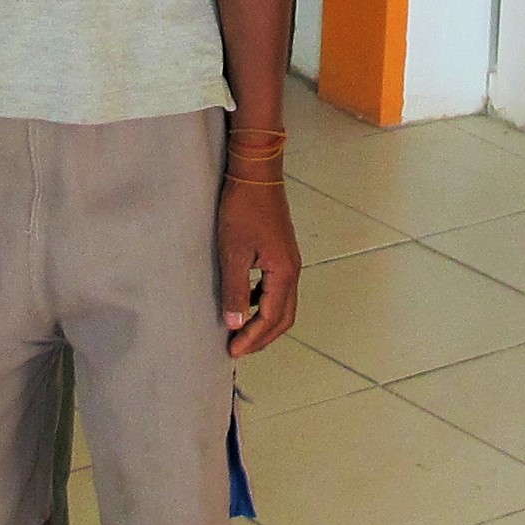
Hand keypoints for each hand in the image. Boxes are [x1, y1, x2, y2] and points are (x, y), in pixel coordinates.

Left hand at [218, 180, 300, 356]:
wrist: (256, 172)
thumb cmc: (242, 209)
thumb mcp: (233, 252)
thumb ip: (234, 290)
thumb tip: (235, 324)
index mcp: (283, 273)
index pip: (271, 319)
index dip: (252, 339)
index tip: (232, 351)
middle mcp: (292, 270)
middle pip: (284, 317)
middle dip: (262, 337)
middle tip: (239, 349)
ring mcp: (289, 260)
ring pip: (282, 303)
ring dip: (264, 321)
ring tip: (241, 331)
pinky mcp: (281, 252)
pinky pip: (277, 288)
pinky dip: (264, 303)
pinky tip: (246, 301)